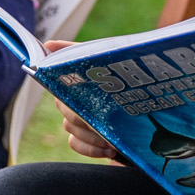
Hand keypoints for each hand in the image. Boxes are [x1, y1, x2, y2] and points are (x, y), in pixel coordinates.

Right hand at [45, 40, 118, 161]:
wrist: (147, 98)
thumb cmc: (124, 73)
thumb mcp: (108, 55)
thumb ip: (77, 51)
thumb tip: (48, 45)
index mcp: (75, 80)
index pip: (59, 85)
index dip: (66, 90)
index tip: (81, 98)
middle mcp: (72, 98)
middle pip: (67, 109)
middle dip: (85, 117)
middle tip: (106, 121)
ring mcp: (75, 119)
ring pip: (70, 127)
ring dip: (91, 134)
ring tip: (112, 137)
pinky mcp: (82, 139)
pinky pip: (75, 143)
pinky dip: (90, 149)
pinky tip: (109, 149)